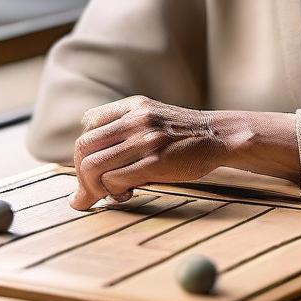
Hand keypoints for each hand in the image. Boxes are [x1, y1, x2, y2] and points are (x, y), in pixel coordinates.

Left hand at [69, 95, 245, 210]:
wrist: (219, 136)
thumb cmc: (183, 135)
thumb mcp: (152, 116)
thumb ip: (123, 127)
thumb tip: (87, 159)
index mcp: (133, 106)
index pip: (88, 123)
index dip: (85, 149)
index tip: (92, 167)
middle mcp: (135, 119)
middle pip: (83, 147)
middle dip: (81, 175)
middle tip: (90, 192)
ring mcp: (144, 140)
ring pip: (93, 166)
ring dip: (93, 188)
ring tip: (110, 195)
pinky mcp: (155, 162)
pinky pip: (114, 180)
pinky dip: (112, 192)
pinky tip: (127, 194)